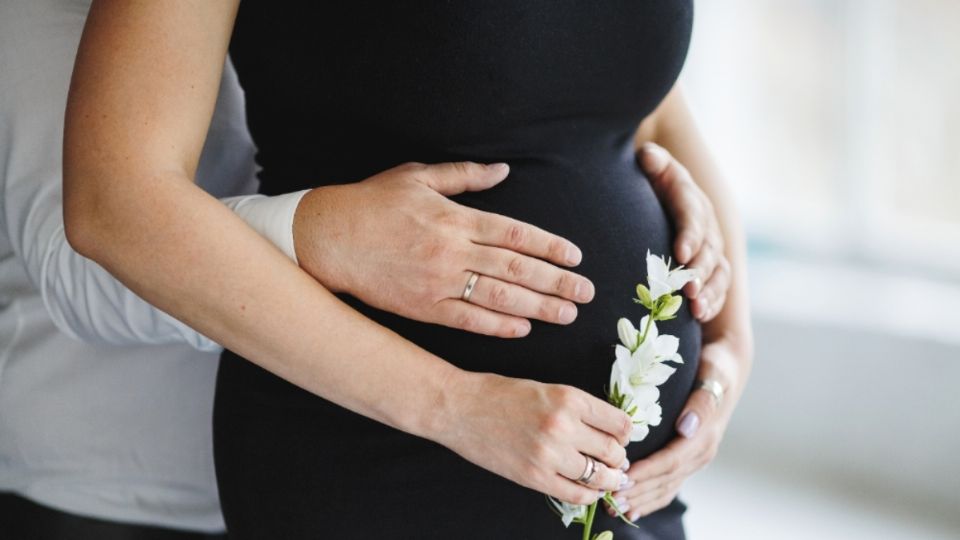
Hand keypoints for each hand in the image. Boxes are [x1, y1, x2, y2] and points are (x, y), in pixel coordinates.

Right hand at [293, 161, 594, 337]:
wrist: (328, 237)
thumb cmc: (372, 203)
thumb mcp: (418, 176)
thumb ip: (464, 176)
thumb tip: (503, 171)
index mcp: (455, 217)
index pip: (516, 233)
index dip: (550, 246)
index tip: (576, 256)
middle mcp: (453, 250)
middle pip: (517, 268)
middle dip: (556, 281)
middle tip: (587, 293)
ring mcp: (439, 282)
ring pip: (499, 296)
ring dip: (537, 306)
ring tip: (567, 313)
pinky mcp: (423, 307)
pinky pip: (467, 319)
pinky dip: (496, 324)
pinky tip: (522, 327)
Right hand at [438, 372, 632, 504]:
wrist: (460, 408)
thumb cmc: (499, 394)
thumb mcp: (546, 389)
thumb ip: (578, 408)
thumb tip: (610, 430)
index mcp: (570, 397)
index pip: (620, 423)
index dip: (626, 433)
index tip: (622, 438)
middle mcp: (564, 426)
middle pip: (613, 451)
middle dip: (619, 458)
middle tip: (617, 461)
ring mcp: (549, 454)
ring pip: (600, 476)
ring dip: (610, 480)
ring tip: (610, 479)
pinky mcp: (534, 476)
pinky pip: (576, 494)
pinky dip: (589, 496)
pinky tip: (590, 491)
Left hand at [606, 337, 747, 518]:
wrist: (727, 369)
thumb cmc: (715, 369)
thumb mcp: (713, 377)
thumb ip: (701, 403)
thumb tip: (686, 427)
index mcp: (704, 437)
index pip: (671, 460)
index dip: (646, 471)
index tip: (622, 477)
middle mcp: (701, 453)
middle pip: (665, 479)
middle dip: (638, 490)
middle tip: (609, 497)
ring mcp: (695, 459)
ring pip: (666, 487)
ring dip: (641, 499)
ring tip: (614, 506)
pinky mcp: (687, 460)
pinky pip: (668, 486)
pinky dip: (650, 499)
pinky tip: (632, 508)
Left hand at [638, 143, 729, 321]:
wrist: (657, 193)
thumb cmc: (649, 181)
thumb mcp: (650, 165)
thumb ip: (651, 160)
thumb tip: (649, 157)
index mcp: (691, 199)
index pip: (693, 216)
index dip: (690, 235)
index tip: (680, 253)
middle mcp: (706, 225)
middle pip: (709, 250)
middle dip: (699, 271)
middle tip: (687, 290)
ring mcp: (710, 248)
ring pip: (718, 272)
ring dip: (709, 291)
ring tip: (695, 309)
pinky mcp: (708, 268)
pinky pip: (717, 287)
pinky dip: (711, 302)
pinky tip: (699, 316)